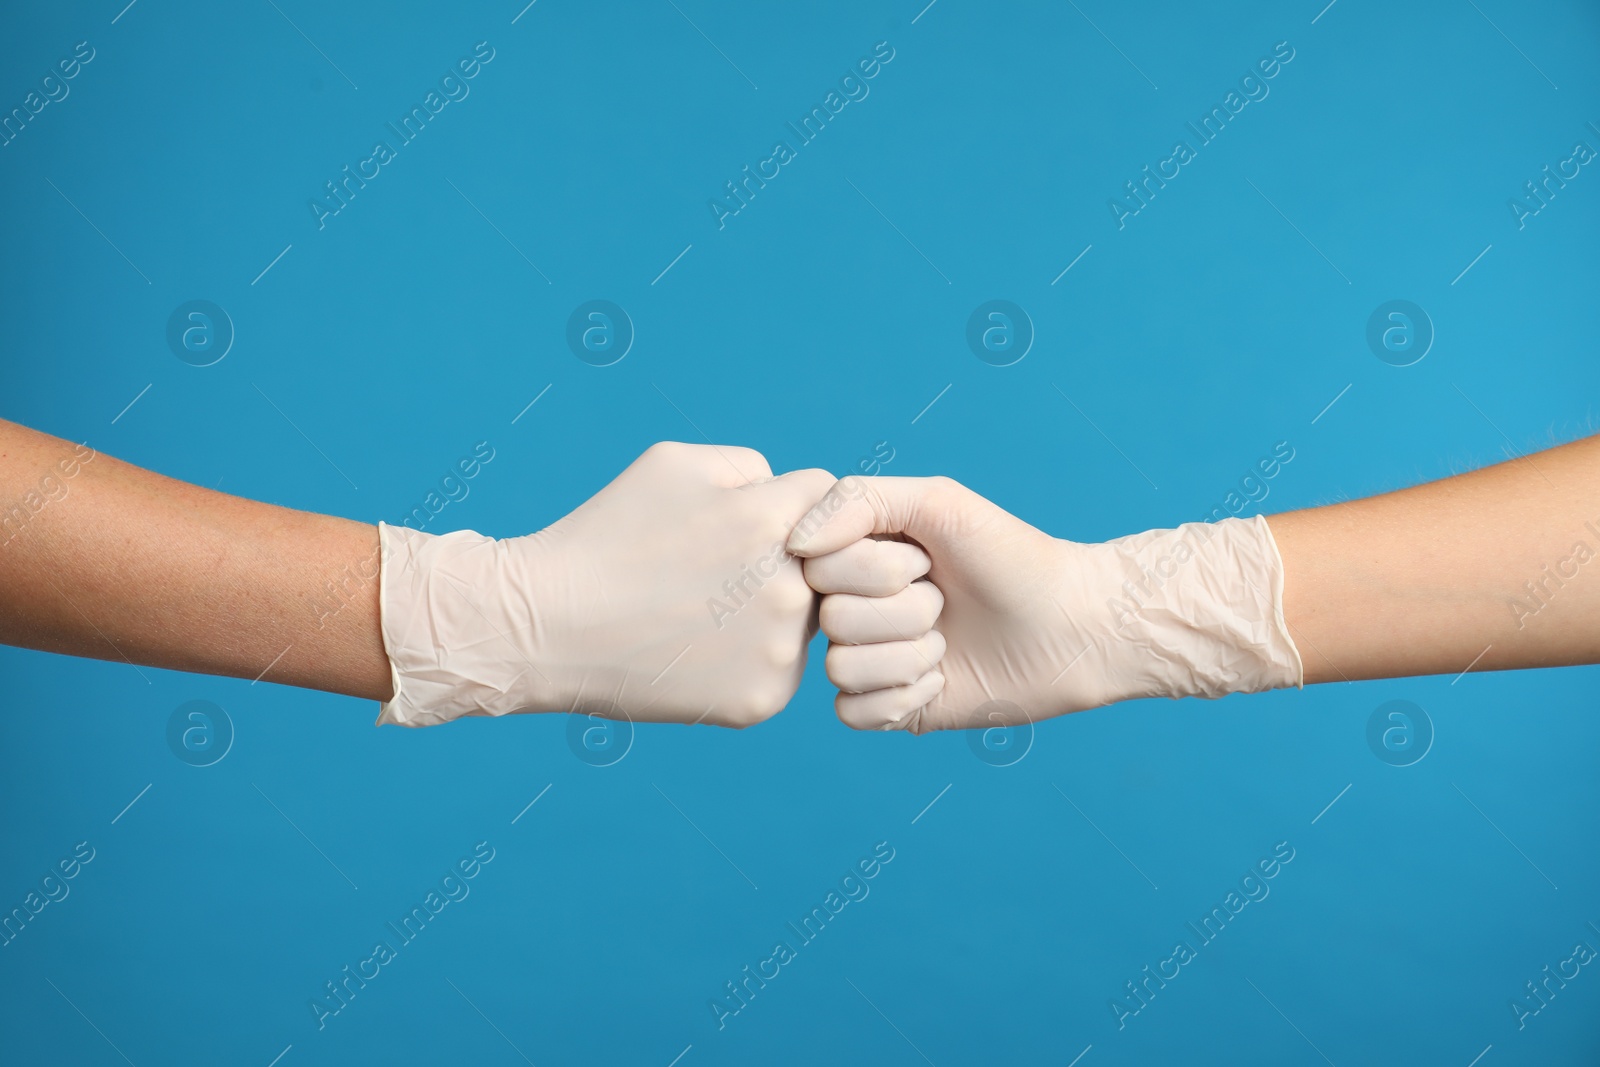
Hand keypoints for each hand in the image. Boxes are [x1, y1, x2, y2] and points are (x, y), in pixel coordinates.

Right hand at [379, 442, 834, 727]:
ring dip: (775, 612)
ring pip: (810, 619)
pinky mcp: (763, 698)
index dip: (795, 509)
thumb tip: (791, 491)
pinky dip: (750, 660)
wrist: (546, 627)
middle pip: (833, 564)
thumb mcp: (676, 464)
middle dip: (795, 562)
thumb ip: (752, 467)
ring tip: (702, 613)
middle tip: (729, 575)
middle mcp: (790, 585)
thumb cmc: (606, 535)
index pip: (834, 501)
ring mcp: (780, 649)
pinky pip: (782, 667)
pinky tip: (697, 653)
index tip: (757, 527)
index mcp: (772, 518)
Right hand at [786, 476, 1300, 733]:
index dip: (875, 569)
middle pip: (831, 620)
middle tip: (946, 602)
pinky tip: (942, 680)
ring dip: (909, 656)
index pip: (815, 566)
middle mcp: (854, 605)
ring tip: (947, 642)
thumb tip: (795, 543)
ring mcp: (870, 658)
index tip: (926, 559)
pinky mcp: (889, 708)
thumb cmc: (1013, 556)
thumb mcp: (939, 502)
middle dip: (904, 612)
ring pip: (841, 669)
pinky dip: (904, 697)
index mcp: (856, 554)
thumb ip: (859, 499)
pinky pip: (854, 712)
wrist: (1074, 627)